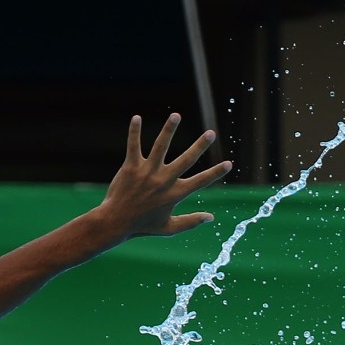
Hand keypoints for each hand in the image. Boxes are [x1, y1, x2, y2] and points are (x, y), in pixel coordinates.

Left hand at [98, 113, 231, 237]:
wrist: (115, 222)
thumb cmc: (143, 226)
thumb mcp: (169, 228)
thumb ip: (191, 222)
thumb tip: (211, 217)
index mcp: (175, 194)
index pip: (201, 182)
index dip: (216, 173)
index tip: (229, 163)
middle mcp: (163, 181)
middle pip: (186, 160)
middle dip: (200, 146)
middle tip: (211, 133)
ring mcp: (147, 172)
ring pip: (160, 146)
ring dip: (169, 130)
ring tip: (176, 116)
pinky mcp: (130, 167)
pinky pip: (133, 145)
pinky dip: (134, 131)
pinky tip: (136, 117)